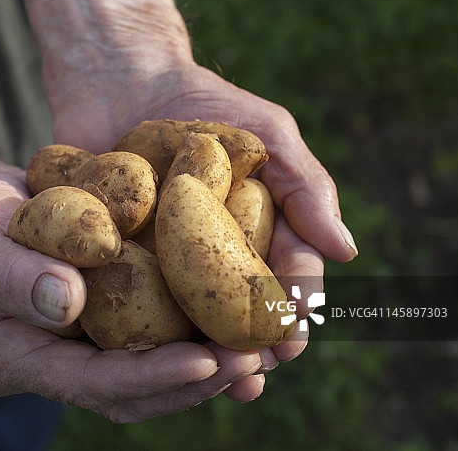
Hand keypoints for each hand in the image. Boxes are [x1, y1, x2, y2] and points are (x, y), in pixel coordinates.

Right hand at [0, 157, 275, 421]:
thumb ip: (9, 274)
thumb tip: (69, 302)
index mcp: (12, 359)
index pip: (89, 383)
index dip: (149, 377)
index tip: (205, 362)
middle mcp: (49, 362)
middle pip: (129, 390)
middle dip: (193, 380)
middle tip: (252, 361)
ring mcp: (71, 341)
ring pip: (145, 367)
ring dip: (203, 360)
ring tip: (258, 345)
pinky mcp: (93, 312)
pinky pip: (146, 328)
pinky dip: (187, 323)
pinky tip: (227, 308)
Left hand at [51, 61, 356, 365]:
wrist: (121, 77)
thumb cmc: (203, 102)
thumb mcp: (265, 133)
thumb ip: (306, 186)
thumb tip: (347, 252)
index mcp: (253, 231)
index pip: (281, 279)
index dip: (290, 312)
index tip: (292, 341)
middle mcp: (207, 253)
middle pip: (233, 311)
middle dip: (247, 346)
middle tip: (250, 374)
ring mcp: (158, 257)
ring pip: (182, 317)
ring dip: (198, 352)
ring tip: (207, 380)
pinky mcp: (110, 253)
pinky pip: (123, 295)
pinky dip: (134, 326)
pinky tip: (140, 352)